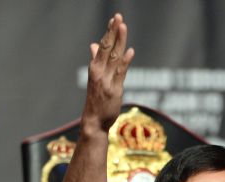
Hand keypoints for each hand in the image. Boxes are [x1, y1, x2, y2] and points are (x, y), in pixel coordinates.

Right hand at [83, 13, 134, 132]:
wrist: (94, 121)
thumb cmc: (96, 99)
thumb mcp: (95, 78)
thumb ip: (96, 60)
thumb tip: (94, 45)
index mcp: (95, 68)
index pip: (103, 46)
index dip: (109, 32)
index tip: (114, 19)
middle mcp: (99, 72)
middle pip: (107, 48)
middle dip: (113, 32)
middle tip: (118, 17)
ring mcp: (107, 81)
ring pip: (114, 57)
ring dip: (119, 41)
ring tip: (123, 26)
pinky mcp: (114, 90)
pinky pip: (120, 74)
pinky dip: (124, 62)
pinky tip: (130, 51)